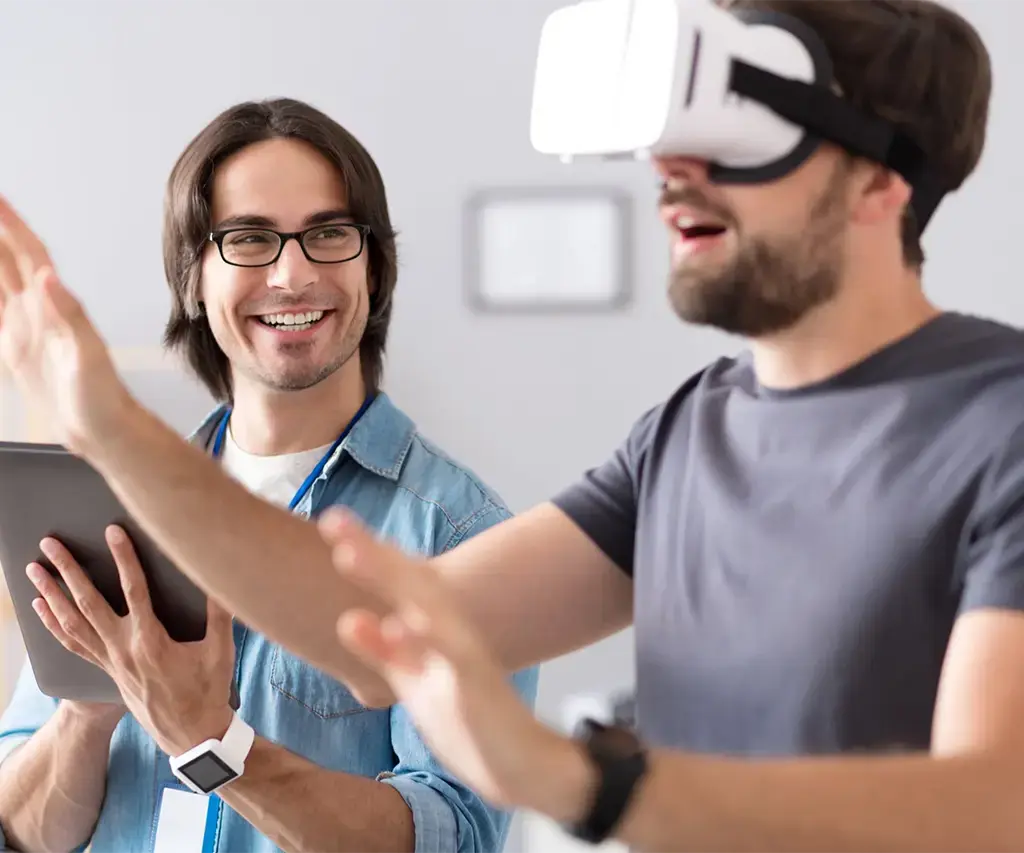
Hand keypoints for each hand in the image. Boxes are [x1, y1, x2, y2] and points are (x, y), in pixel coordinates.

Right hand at [0, 195, 133, 454]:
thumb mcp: (87, 356)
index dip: (11, 225)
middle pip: (5, 258)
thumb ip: (70, 316)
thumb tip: (47, 277)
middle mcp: (38, 310)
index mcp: (54, 306)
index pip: (27, 253)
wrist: (101, 429)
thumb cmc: (102, 396)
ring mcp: (24, 327)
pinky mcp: (15, 348)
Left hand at [26, 524, 236, 756]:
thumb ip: (219, 612)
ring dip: (51, 594)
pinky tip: (41, 608)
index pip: (133, 590)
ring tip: (34, 570)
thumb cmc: (208, 691)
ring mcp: (111, 661)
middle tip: (50, 544)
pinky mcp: (107, 670)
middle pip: (88, 603)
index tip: (113, 532)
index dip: (124, 558)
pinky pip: (72, 644)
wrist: (192, 734)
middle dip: (68, 571)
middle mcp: (123, 649)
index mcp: (151, 641)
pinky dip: (53, 624)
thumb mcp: (220, 651)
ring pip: (72, 623)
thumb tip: (221, 578)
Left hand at [317, 508, 594, 818]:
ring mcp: (462, 654)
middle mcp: (449, 630)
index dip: (367, 551)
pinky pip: (449, 657)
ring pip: (424, 606)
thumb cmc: (466, 720)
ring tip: (348, 554)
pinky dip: (424, 638)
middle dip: (371, 551)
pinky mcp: (474, 684)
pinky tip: (399, 621)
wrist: (522, 764)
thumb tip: (348, 618)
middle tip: (333, 520)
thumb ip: (383, 651)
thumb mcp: (414, 682)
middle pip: (408, 581)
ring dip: (388, 578)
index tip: (332, 520)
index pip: (398, 582)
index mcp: (433, 627)